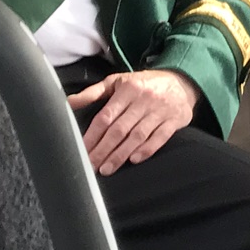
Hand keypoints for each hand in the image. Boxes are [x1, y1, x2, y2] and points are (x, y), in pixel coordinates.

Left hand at [68, 68, 198, 172]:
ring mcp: (160, 110)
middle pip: (120, 129)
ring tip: (107, 169)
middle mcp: (144, 99)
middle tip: (91, 167)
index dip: (92, 136)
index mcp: (128, 89)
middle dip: (103, 150)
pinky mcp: (175, 120)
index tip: (81, 151)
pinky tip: (134, 160)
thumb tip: (67, 102)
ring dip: (121, 154)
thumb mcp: (118, 82)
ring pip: (138, 136)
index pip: (106, 116)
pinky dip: (147, 149)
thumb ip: (93, 92)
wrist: (182, 81)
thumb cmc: (144, 84)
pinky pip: (160, 137)